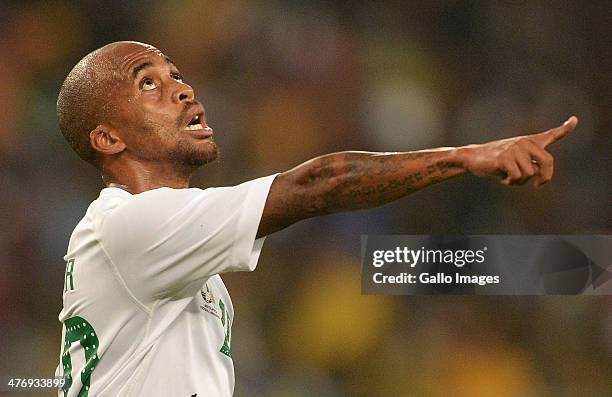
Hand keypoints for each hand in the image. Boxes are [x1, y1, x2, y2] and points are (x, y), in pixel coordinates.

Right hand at [459, 116, 577, 186]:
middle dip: (545, 177)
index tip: (575, 120)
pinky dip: (511, 182)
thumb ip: (531, 166)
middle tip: (539, 185)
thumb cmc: (496, 163)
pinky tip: (502, 178)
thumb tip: (539, 174)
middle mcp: (524, 142)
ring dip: (520, 181)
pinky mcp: (504, 157)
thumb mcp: (515, 162)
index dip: (565, 128)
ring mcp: (514, 148)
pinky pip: (517, 176)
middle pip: (547, 161)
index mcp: (529, 142)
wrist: (472, 158)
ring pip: (529, 173)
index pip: (551, 134)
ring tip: (509, 178)